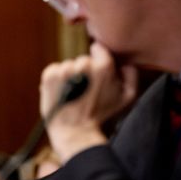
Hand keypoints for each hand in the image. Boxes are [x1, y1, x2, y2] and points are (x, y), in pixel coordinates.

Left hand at [40, 42, 137, 160]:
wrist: (75, 130)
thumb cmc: (102, 114)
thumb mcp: (127, 96)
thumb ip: (131, 75)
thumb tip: (125, 62)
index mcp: (103, 66)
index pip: (98, 49)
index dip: (98, 59)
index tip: (96, 73)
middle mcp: (83, 64)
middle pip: (83, 59)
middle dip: (85, 72)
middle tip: (85, 90)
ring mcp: (64, 69)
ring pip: (68, 65)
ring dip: (70, 76)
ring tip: (74, 94)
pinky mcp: (49, 75)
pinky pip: (54, 70)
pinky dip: (56, 79)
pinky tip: (62, 92)